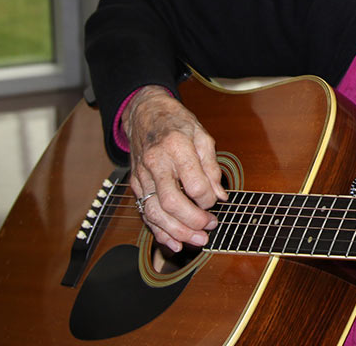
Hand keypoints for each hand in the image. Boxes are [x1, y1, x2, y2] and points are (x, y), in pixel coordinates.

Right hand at [123, 86, 226, 251]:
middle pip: (172, 202)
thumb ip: (211, 166)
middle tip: (210, 228)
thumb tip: (220, 194)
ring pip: (155, 212)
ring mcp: (142, 176)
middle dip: (193, 222)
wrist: (145, 113)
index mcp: (176, 147)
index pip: (194, 183)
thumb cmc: (176, 123)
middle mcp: (156, 163)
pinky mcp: (135, 185)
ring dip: (177, 232)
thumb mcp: (201, 135)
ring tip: (197, 241)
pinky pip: (145, 212)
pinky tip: (174, 242)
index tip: (216, 202)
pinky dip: (159, 231)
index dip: (208, 198)